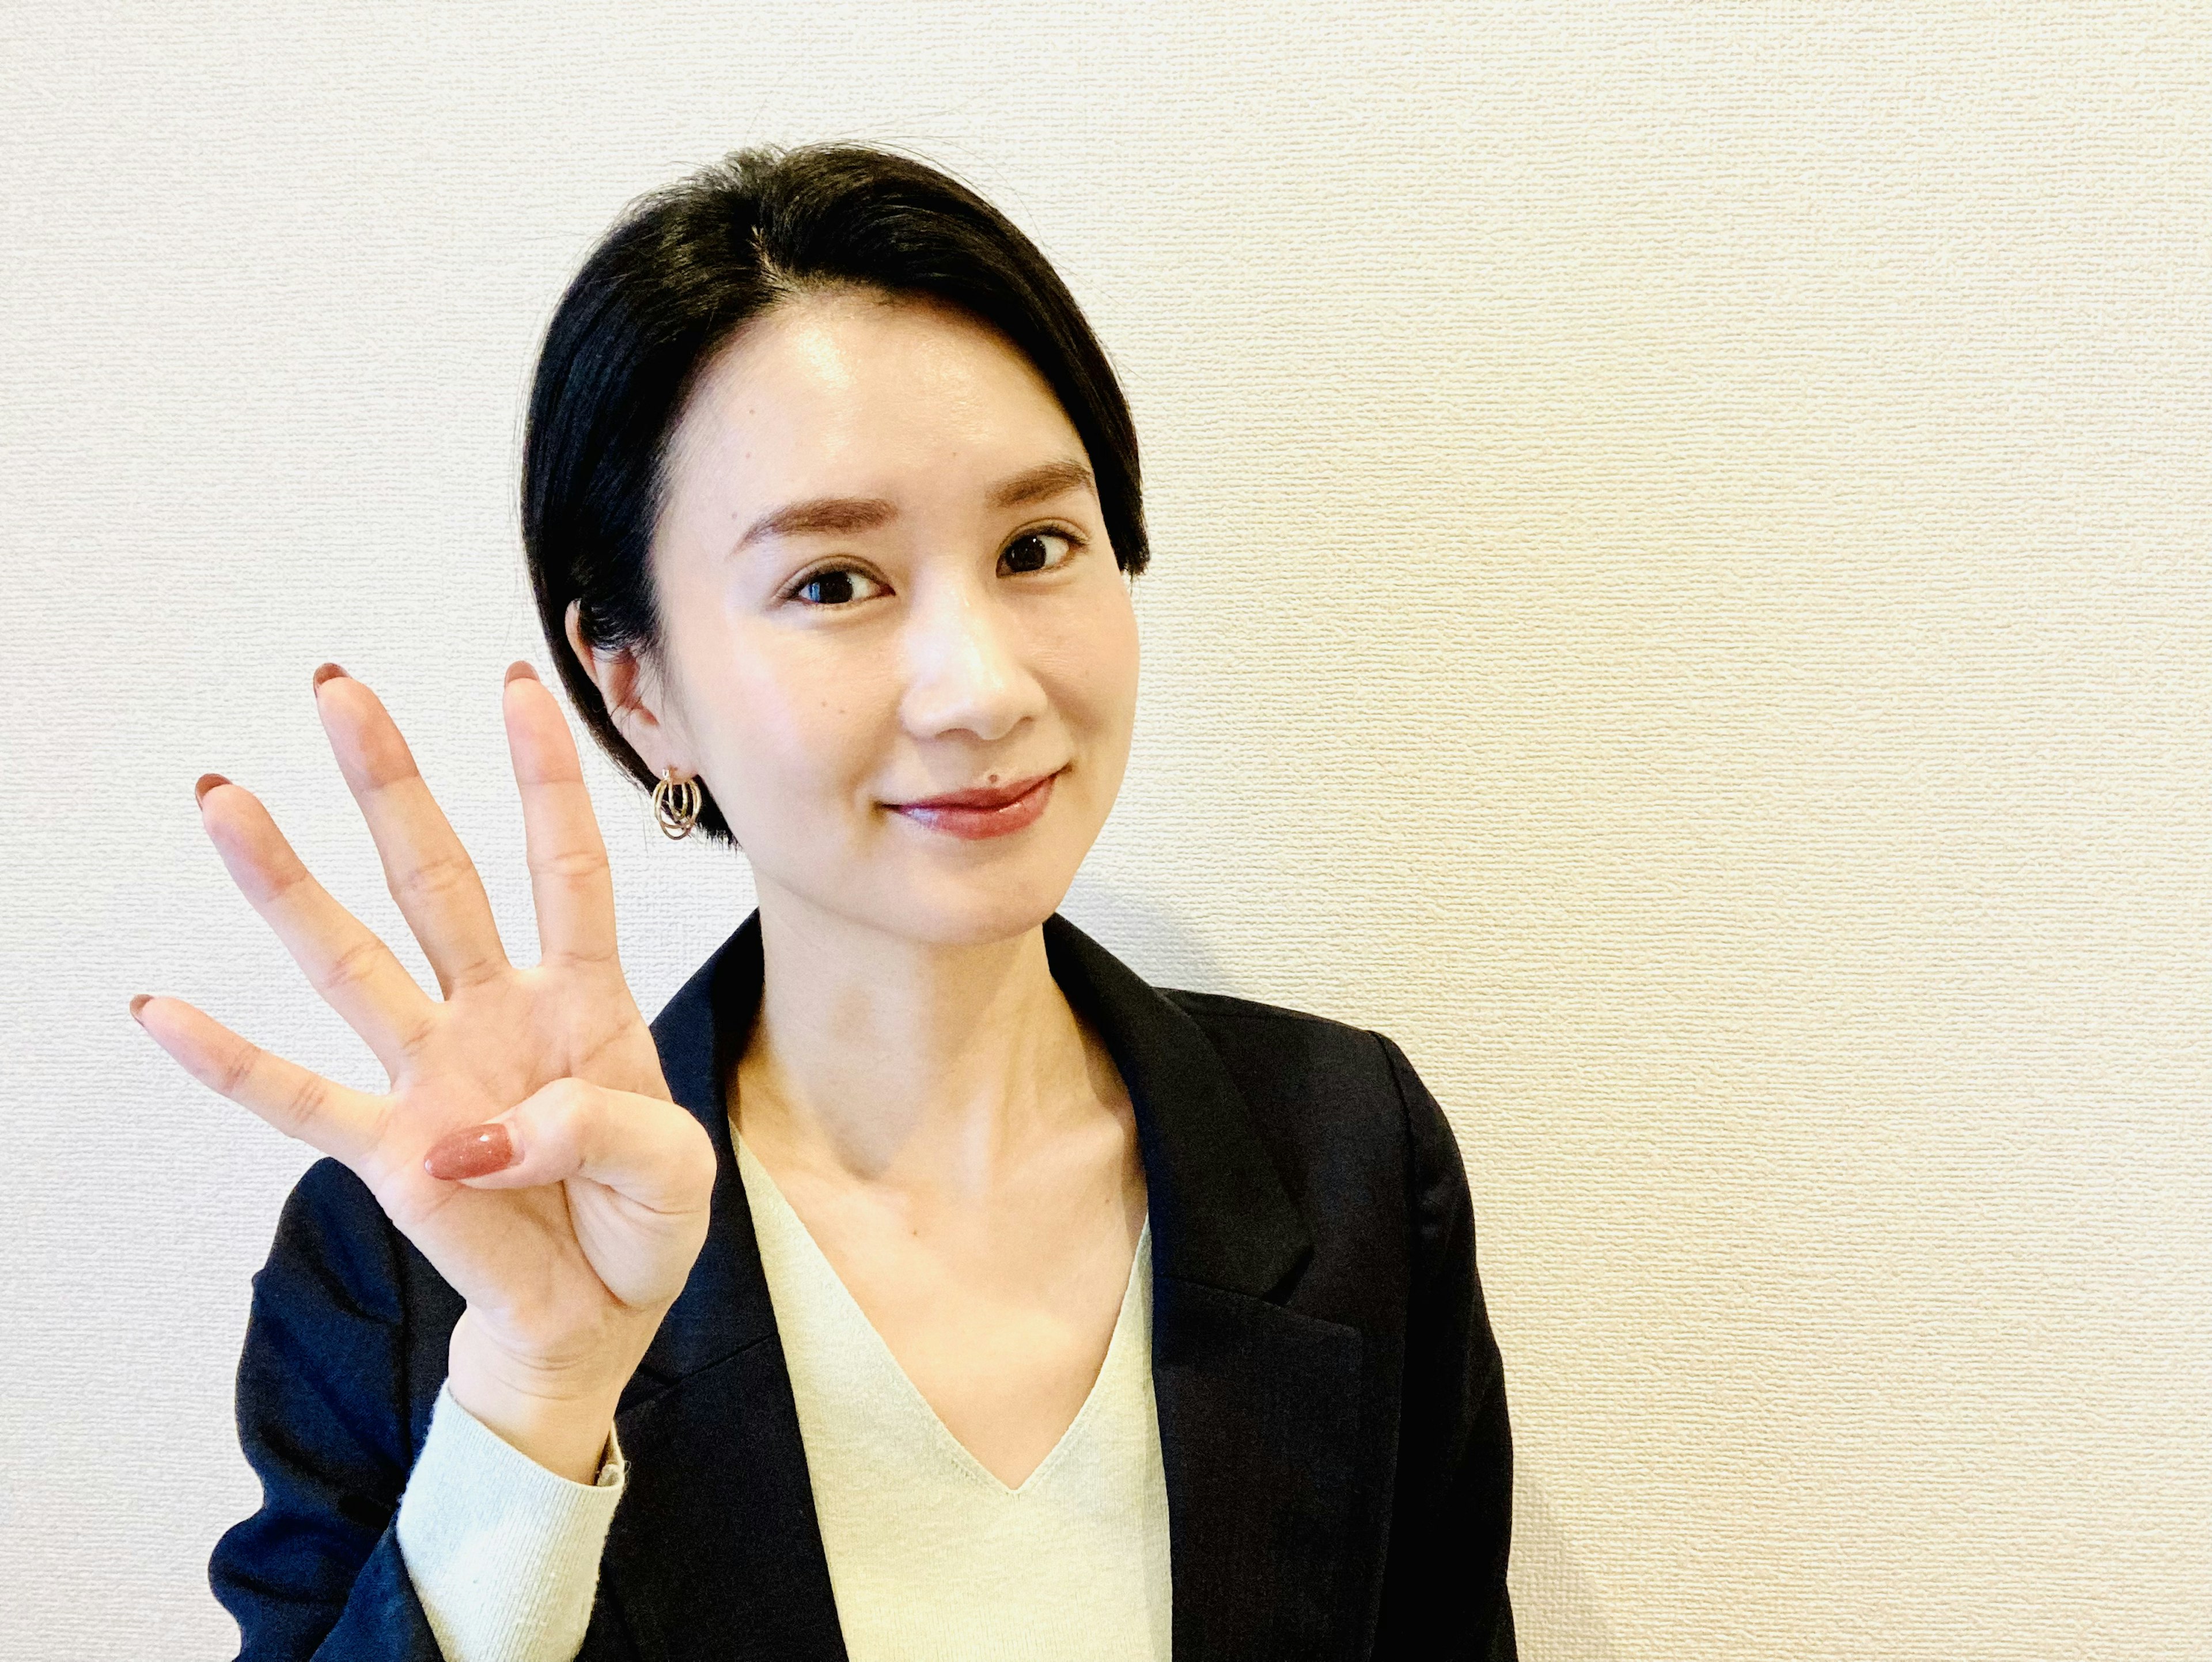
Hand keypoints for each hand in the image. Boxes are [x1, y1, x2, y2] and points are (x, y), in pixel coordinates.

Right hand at [134, 662, 717, 1481]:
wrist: (599, 1319)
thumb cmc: (641, 1226)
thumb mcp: (672, 1175)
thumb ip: (603, 1131)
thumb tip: (479, 1134)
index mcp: (583, 1001)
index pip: (566, 868)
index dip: (546, 779)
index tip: (516, 688)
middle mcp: (496, 1015)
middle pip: (436, 878)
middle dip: (391, 784)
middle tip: (338, 687)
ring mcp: (434, 1076)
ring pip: (350, 961)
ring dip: (285, 884)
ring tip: (224, 798)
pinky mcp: (389, 1152)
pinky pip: (297, 1101)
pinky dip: (228, 1063)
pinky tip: (161, 1011)